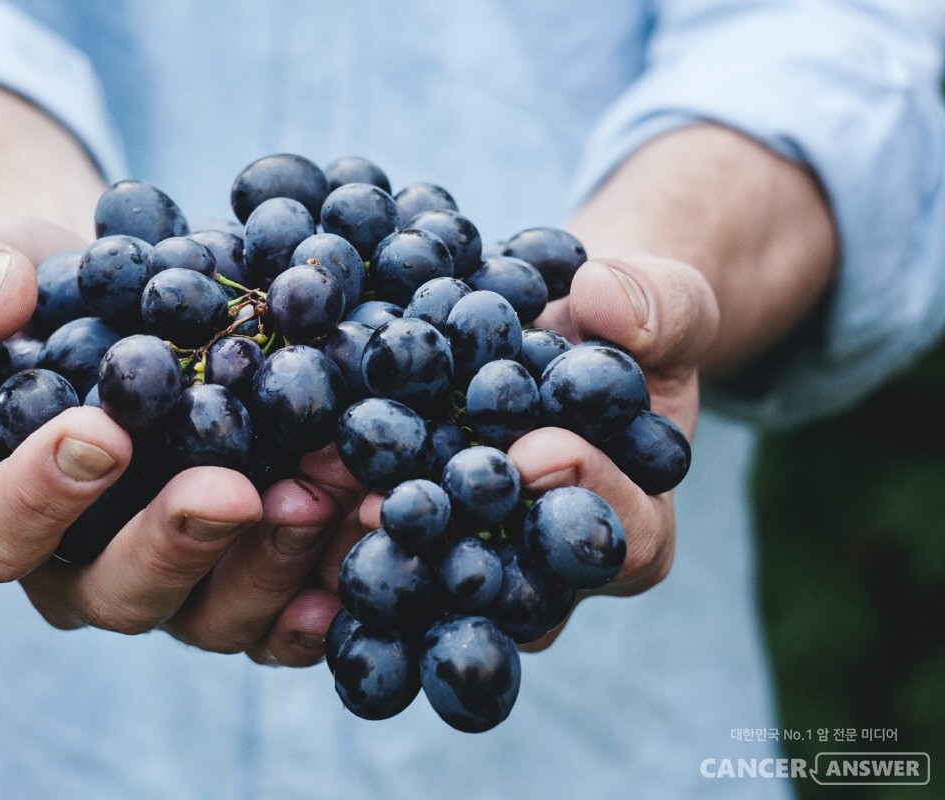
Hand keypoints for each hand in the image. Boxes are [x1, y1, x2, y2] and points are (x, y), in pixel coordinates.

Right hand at [0, 214, 342, 665]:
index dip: (37, 497)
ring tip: (328, 493)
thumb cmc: (24, 289)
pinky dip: (332, 583)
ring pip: (214, 612)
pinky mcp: (246, 572)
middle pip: (116, 592)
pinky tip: (374, 536)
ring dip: (274, 562)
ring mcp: (172, 580)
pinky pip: (287, 610)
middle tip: (232, 490)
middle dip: (177, 543)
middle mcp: (79, 567)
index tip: (100, 433)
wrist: (118, 297)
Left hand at [299, 254, 719, 652]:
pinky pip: (376, 545)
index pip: (623, 539)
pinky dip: (330, 518)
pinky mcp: (413, 535)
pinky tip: (283, 485)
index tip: (537, 451)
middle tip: (399, 504)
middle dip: (457, 542)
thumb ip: (659, 307)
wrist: (557, 329)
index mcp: (632, 526)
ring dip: (375, 543)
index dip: (586, 497)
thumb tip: (606, 302)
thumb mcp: (664, 304)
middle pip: (513, 587)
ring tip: (322, 495)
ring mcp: (476, 559)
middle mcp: (548, 568)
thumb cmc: (623, 327)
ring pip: (432, 580)